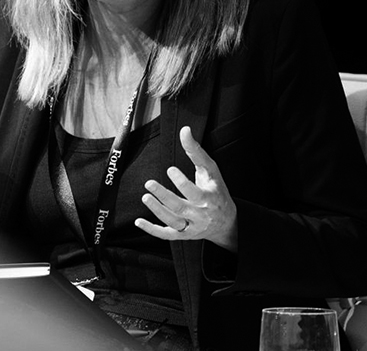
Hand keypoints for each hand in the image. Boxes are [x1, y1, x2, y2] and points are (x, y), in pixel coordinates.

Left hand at [135, 126, 237, 251]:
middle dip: (164, 196)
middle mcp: (200, 215)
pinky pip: (166, 235)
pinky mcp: (183, 235)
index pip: (194, 192)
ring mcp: (191, 227)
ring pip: (173, 222)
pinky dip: (152, 230)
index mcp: (208, 198)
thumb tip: (185, 130)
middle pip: (180, 207)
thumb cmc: (217, 192)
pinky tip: (139, 222)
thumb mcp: (212, 171)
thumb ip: (196, 151)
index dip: (181, 182)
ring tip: (146, 197)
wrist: (227, 222)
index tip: (170, 169)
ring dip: (157, 211)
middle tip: (149, 184)